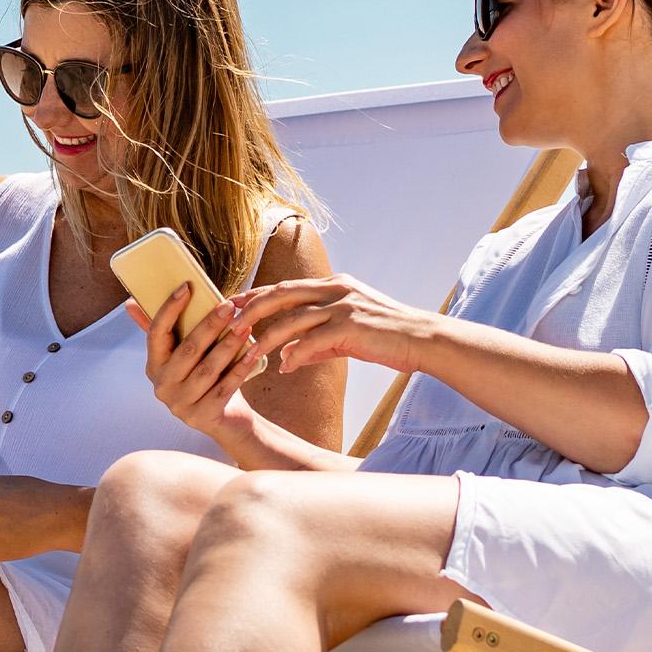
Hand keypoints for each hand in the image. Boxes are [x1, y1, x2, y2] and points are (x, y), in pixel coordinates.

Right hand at [124, 282, 267, 439]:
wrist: (224, 421)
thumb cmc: (203, 380)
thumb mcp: (181, 357)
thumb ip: (162, 331)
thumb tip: (130, 303)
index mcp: (154, 366)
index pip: (156, 333)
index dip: (170, 309)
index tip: (187, 287)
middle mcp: (162, 386)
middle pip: (187, 350)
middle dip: (209, 325)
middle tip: (228, 306)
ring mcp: (181, 405)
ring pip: (208, 369)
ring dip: (228, 345)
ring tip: (245, 327)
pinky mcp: (203, 417)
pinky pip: (225, 388)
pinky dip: (241, 368)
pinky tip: (253, 352)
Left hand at [231, 275, 440, 374]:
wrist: (422, 339)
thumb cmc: (385, 338)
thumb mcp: (346, 337)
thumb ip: (314, 344)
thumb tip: (286, 360)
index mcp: (333, 285)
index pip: (285, 286)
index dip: (256, 295)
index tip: (232, 306)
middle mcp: (335, 289)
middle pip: (281, 294)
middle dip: (252, 310)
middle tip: (229, 326)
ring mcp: (343, 306)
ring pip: (293, 318)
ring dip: (267, 337)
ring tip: (247, 354)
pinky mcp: (352, 325)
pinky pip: (314, 339)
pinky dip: (295, 353)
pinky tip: (283, 366)